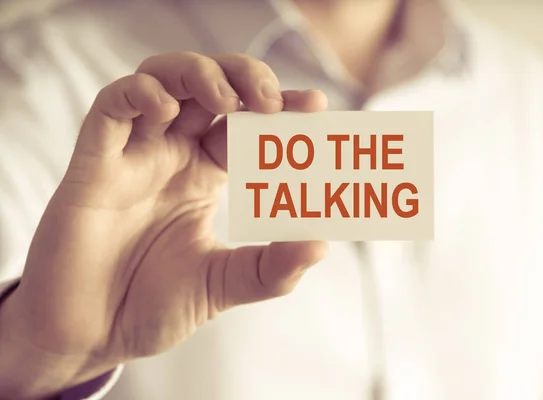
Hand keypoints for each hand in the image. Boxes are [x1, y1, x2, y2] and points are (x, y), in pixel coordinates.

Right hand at [0, 52, 327, 398]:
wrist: (91, 336)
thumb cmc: (152, 305)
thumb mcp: (223, 285)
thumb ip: (272, 269)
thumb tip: (322, 244)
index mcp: (204, 175)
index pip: (245, 123)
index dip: (280, 107)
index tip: (316, 104)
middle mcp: (171, 156)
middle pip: (207, 85)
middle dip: (244, 77)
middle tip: (273, 99)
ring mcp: (132, 155)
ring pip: (161, 78)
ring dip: (198, 74)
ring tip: (228, 99)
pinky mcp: (93, 164)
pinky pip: (111, 107)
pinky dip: (140, 95)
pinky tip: (166, 112)